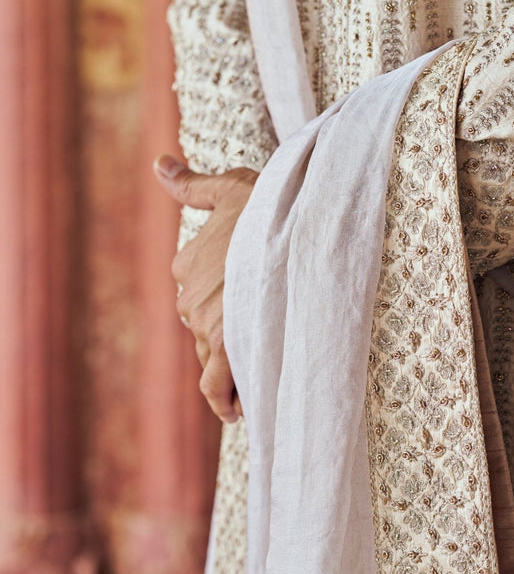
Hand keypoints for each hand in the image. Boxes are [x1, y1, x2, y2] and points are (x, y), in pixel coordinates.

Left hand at [153, 154, 257, 423]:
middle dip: (228, 336)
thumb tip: (158, 164)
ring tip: (258, 371)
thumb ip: (191, 185)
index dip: (225, 302)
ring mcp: (204, 323)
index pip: (197, 295)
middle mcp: (188, 297)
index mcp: (186, 263)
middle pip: (204, 329)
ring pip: (211, 357)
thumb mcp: (229, 186)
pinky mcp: (224, 345)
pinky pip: (217, 384)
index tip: (248, 304)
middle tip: (262, 336)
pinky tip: (238, 408)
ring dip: (230, 367)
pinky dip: (225, 398)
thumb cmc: (268, 203)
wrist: (295, 224)